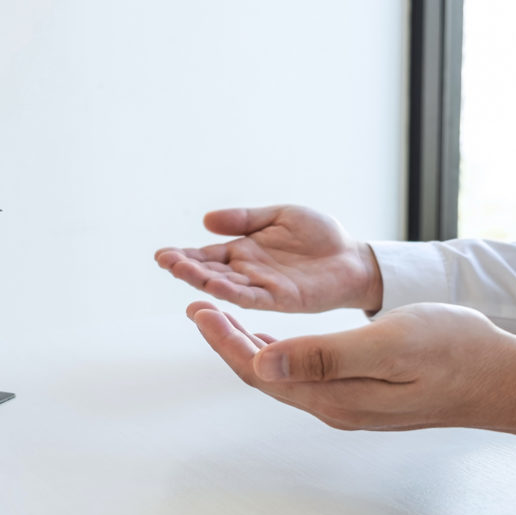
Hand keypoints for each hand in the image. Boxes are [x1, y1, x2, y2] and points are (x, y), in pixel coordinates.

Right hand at [155, 205, 382, 312]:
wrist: (354, 257)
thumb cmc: (320, 236)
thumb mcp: (279, 215)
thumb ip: (245, 219)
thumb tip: (207, 220)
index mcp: (243, 252)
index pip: (207, 256)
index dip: (184, 256)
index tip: (161, 255)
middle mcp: (247, 272)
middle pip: (210, 272)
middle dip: (187, 267)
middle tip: (165, 262)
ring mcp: (263, 287)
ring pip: (226, 286)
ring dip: (203, 280)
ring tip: (181, 271)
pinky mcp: (282, 298)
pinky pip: (253, 297)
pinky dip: (233, 293)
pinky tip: (215, 286)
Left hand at [187, 301, 515, 442]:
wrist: (505, 379)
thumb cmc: (455, 352)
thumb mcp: (388, 344)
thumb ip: (323, 356)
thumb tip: (262, 364)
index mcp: (334, 396)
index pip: (259, 371)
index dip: (224, 341)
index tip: (199, 310)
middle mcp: (334, 407)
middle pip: (263, 377)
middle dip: (227, 343)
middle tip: (199, 309)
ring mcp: (348, 405)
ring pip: (281, 379)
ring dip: (248, 349)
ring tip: (223, 320)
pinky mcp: (362, 397)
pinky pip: (303, 378)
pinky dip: (278, 355)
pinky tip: (272, 341)